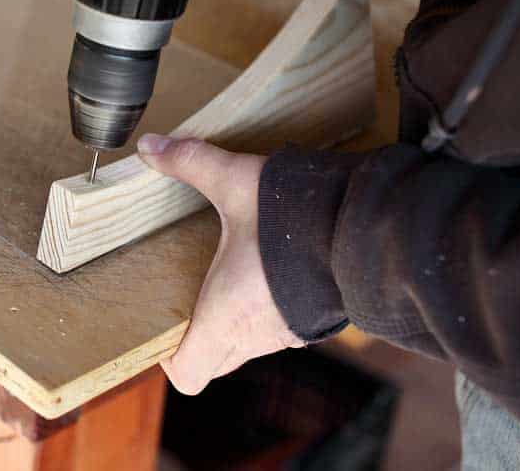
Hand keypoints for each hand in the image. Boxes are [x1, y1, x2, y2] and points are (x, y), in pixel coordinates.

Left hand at [137, 133, 303, 394]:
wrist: (369, 222)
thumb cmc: (297, 213)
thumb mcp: (235, 181)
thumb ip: (190, 162)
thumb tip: (150, 146)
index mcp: (226, 315)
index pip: (188, 373)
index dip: (169, 356)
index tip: (163, 326)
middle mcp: (255, 335)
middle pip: (213, 361)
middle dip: (197, 336)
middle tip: (187, 297)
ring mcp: (287, 333)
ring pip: (246, 346)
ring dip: (233, 322)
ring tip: (223, 279)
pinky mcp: (314, 321)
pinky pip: (277, 332)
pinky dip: (264, 313)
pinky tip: (263, 274)